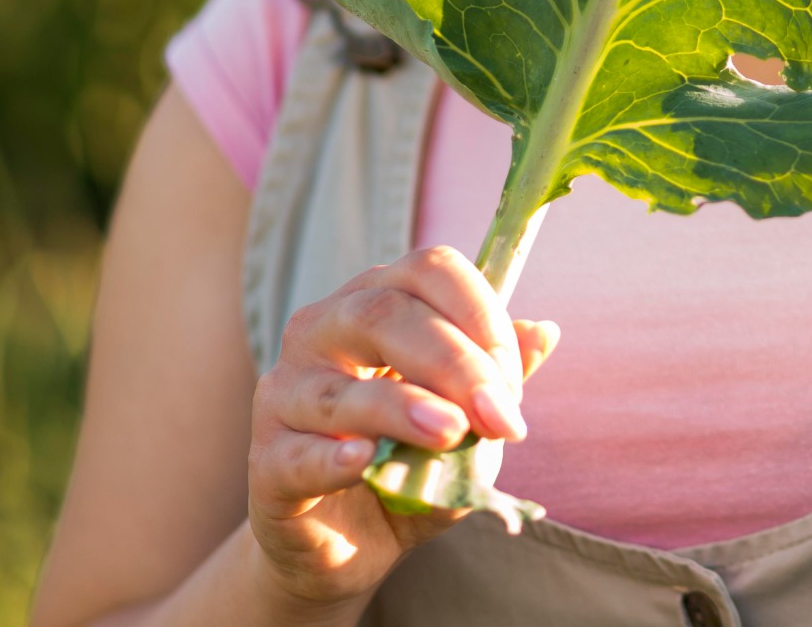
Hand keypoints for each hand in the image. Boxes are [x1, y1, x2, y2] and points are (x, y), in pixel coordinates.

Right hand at [247, 245, 558, 606]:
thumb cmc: (411, 459)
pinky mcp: (265, 460)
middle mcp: (323, 328)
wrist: (350, 541)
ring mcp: (285, 391)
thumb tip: (546, 330)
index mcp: (378, 297)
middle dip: (455, 362)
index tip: (512, 376)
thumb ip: (499, 375)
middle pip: (385, 313)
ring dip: (404, 407)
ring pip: (341, 385)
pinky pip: (297, 451)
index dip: (478, 313)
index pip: (429, 269)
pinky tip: (363, 463)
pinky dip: (333, 456)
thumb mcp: (467, 415)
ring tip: (451, 434)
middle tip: (499, 416)